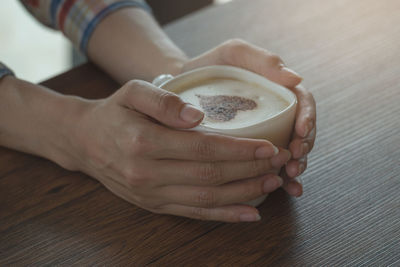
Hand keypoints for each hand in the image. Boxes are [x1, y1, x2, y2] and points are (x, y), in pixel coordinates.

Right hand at [67, 80, 290, 221]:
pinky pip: (195, 214)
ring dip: (244, 193)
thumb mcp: (133, 92)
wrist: (85, 142)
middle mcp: (147, 174)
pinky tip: (250, 213)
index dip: (240, 150)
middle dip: (250, 170)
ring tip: (273, 183)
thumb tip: (198, 116)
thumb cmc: (114, 113)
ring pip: (207, 199)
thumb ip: (164, 101)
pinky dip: (225, 215)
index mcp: (143, 142)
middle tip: (280, 162)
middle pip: (211, 175)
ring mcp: (151, 194)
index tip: (269, 146)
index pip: (203, 148)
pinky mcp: (155, 205)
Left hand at [182, 39, 316, 196]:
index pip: (303, 103)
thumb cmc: (211, 66)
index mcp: (278, 91)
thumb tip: (295, 78)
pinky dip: (281, 178)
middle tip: (294, 159)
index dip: (308, 118)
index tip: (301, 132)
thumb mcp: (234, 54)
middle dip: (302, 148)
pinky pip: (270, 165)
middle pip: (301, 132)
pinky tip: (287, 189)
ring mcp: (267, 133)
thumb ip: (262, 60)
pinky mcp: (252, 150)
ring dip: (296, 166)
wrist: (185, 86)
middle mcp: (277, 113)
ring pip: (290, 152)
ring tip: (290, 177)